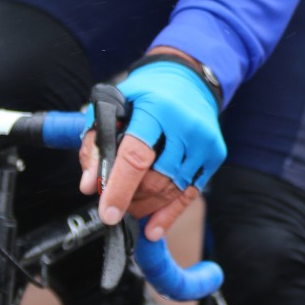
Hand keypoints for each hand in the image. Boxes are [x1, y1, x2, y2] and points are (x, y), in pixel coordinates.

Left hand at [79, 59, 225, 240]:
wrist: (189, 77)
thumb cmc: (146, 92)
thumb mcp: (113, 106)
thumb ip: (96, 143)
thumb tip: (89, 185)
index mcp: (156, 109)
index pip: (136, 157)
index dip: (120, 189)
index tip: (107, 214)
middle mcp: (185, 125)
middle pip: (156, 180)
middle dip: (131, 199)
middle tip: (114, 205)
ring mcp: (204, 142)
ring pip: (171, 190)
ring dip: (147, 206)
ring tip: (130, 209)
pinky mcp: (214, 154)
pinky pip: (189, 193)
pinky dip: (169, 213)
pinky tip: (153, 227)